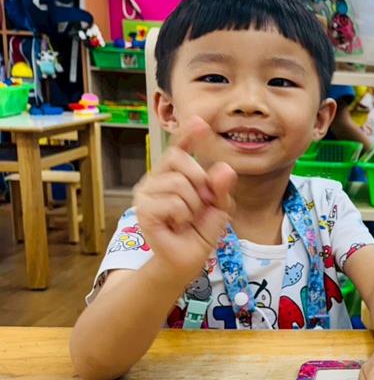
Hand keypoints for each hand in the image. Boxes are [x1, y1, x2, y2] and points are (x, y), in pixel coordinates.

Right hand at [133, 116, 236, 279]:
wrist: (187, 258)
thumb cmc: (200, 230)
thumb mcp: (219, 206)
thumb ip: (221, 187)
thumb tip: (224, 168)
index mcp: (175, 173)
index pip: (178, 147)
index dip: (187, 134)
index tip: (199, 122)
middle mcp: (157, 178)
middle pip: (181, 161)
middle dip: (200, 183)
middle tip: (200, 205)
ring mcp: (146, 192)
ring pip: (179, 183)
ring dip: (193, 205)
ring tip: (187, 218)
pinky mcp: (143, 209)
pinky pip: (173, 202)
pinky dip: (183, 216)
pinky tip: (177, 225)